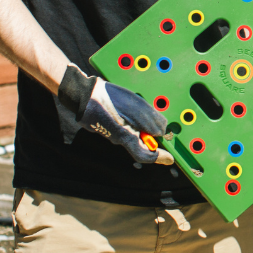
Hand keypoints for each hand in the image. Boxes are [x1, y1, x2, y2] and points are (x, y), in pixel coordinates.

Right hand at [57, 65, 172, 165]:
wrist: (82, 93)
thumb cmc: (108, 99)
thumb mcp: (134, 107)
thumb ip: (150, 121)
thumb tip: (161, 133)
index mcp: (124, 137)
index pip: (143, 154)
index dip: (158, 157)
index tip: (170, 159)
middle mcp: (117, 138)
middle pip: (138, 143)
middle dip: (151, 138)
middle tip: (162, 130)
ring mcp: (110, 131)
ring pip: (131, 133)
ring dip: (142, 127)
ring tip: (146, 112)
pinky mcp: (106, 123)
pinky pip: (124, 126)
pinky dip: (132, 121)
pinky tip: (132, 108)